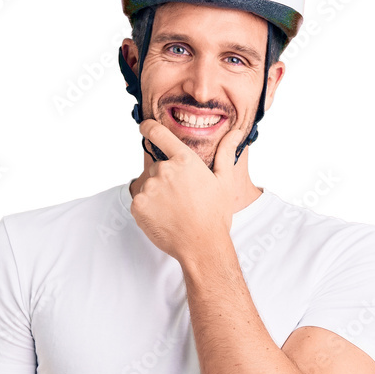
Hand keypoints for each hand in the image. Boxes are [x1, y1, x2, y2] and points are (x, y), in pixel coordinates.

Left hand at [131, 119, 244, 263]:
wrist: (202, 246)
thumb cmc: (215, 215)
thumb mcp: (224, 181)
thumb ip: (225, 153)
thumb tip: (236, 132)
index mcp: (184, 160)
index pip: (158, 133)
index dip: (148, 128)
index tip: (144, 127)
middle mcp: (164, 170)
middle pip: (157, 168)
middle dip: (165, 180)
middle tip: (181, 200)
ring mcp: (149, 188)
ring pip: (148, 186)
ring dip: (156, 195)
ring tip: (174, 212)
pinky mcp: (138, 205)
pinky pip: (139, 202)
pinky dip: (147, 209)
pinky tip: (163, 218)